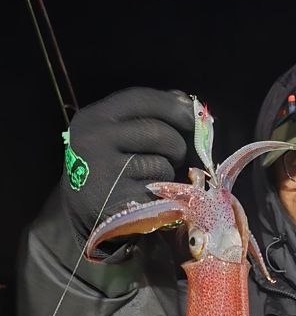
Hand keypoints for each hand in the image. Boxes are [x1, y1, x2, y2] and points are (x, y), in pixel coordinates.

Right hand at [60, 87, 194, 245]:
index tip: (192, 116)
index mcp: (93, 118)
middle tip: (177, 157)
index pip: (140, 99)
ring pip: (161, 163)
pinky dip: (163, 194)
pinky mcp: (119, 201)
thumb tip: (185, 101)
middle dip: (176, 145)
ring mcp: (105, 172)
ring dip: (168, 172)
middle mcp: (94, 141)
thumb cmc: (108, 171)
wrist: (83, 217)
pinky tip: (148, 196)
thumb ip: (146, 115)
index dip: (172, 105)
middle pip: (158, 132)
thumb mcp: (115, 137)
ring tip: (153, 178)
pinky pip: (159, 191)